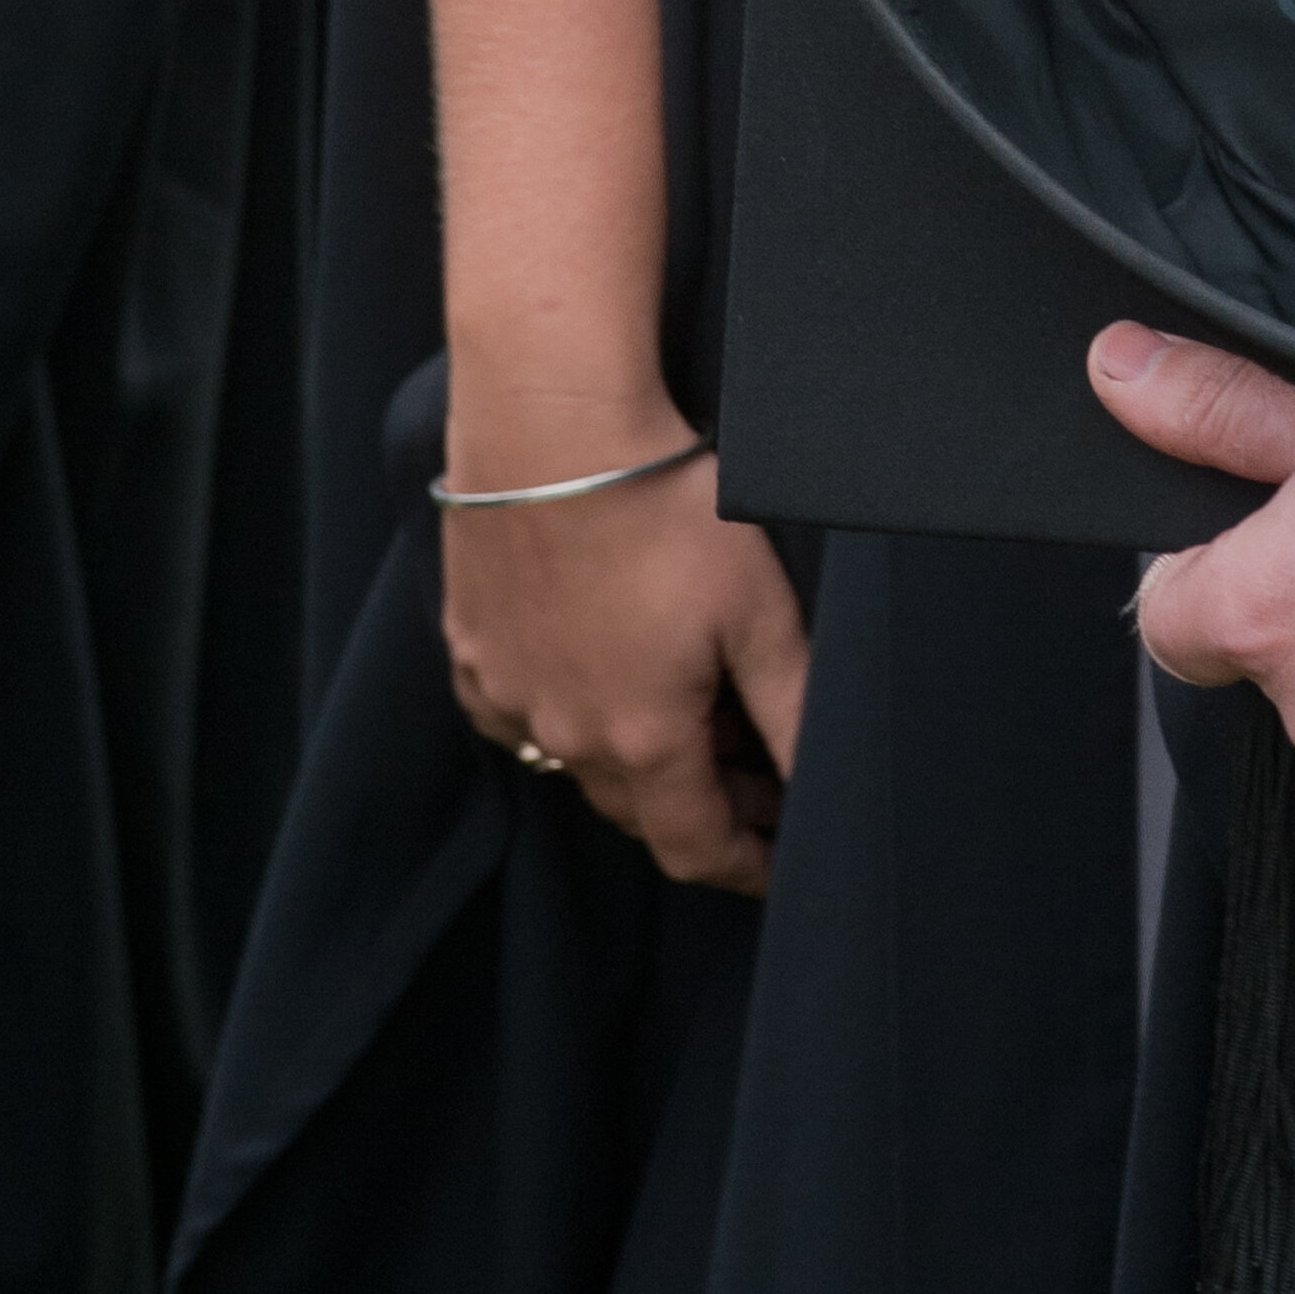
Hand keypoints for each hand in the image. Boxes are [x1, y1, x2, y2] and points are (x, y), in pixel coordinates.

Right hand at [439, 449, 812, 894]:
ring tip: (692, 707)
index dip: (744, 864)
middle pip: (640, 807)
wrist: (552, 428)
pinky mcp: (472, 649)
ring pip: (579, 760)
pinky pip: (521, 712)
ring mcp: (508, 694)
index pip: (695, 846)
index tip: (776, 864)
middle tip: (755, 767)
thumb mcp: (757, 611)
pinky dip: (569, 709)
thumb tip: (823, 789)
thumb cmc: (663, 509)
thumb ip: (794, 710)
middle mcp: (565, 735)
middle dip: (703, 802)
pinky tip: (603, 667)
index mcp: (641, 741)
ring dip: (636, 756)